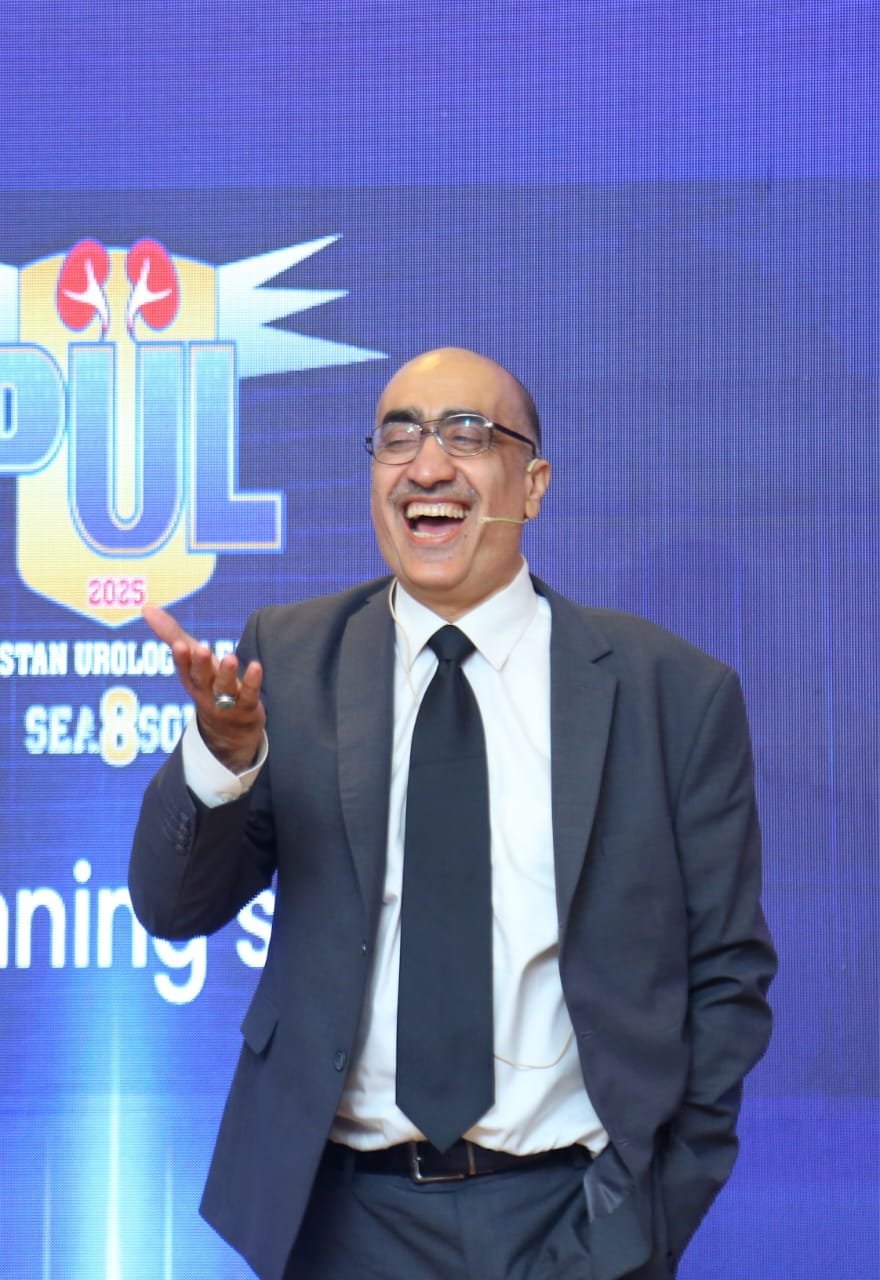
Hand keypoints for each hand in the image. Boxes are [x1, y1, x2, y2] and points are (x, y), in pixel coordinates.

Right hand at [142, 603, 265, 772]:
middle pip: (201, 678)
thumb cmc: (207, 684)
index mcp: (190, 678)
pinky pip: (249, 695)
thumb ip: (171, 633)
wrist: (228, 730)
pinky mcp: (246, 707)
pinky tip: (255, 667)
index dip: (181, 659)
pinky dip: (252, 682)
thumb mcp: (191, 660)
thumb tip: (147, 608)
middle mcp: (205, 691)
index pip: (183, 668)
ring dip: (227, 674)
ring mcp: (225, 702)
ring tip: (230, 658)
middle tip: (202, 649)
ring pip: (224, 689)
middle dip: (201, 664)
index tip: (179, 646)